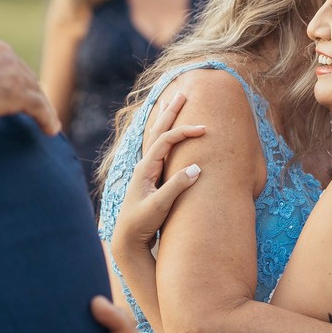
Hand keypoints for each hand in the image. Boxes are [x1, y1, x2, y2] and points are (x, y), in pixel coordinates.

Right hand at [0, 31, 59, 134]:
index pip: (4, 59)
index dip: (7, 74)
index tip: (7, 87)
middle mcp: (2, 50)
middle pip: (22, 73)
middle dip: (25, 89)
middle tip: (28, 105)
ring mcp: (12, 71)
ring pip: (34, 90)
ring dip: (40, 105)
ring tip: (44, 119)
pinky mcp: (18, 93)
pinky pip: (40, 107)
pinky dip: (47, 118)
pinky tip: (50, 130)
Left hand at [109, 91, 204, 260]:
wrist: (127, 239)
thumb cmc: (141, 223)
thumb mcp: (159, 206)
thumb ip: (176, 187)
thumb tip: (196, 168)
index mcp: (144, 169)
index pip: (165, 141)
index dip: (183, 132)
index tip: (203, 129)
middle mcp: (143, 166)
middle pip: (157, 131)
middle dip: (170, 112)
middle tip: (181, 93)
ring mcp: (146, 171)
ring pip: (156, 137)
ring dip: (165, 119)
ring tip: (171, 102)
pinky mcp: (151, 179)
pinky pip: (158, 149)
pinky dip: (164, 135)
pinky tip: (167, 132)